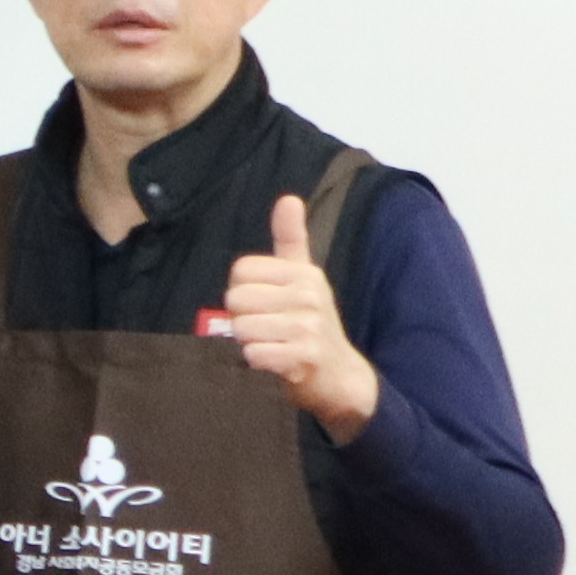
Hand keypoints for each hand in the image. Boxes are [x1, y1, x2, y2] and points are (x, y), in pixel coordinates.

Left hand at [223, 195, 378, 439]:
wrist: (340, 376)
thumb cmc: (310, 324)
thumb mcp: (304, 278)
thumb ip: (291, 240)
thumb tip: (288, 198)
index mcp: (304, 273)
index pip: (241, 271)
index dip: (242, 292)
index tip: (265, 304)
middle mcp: (309, 294)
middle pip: (235, 300)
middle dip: (242, 319)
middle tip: (268, 329)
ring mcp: (309, 325)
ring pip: (241, 328)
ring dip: (249, 343)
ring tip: (273, 344)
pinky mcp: (305, 356)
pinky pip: (253, 354)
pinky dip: (257, 362)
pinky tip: (277, 362)